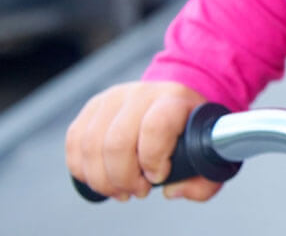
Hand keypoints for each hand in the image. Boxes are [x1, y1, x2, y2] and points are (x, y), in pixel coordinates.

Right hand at [65, 81, 221, 200]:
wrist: (177, 99)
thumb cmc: (192, 130)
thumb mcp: (210, 154)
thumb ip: (204, 182)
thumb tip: (171, 190)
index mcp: (174, 99)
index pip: (155, 127)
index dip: (153, 160)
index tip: (159, 177)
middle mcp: (141, 93)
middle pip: (117, 142)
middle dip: (123, 178)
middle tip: (137, 191)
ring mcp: (113, 98)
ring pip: (91, 144)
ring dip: (102, 179)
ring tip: (120, 189)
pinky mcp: (93, 107)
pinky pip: (75, 141)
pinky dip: (81, 168)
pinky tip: (99, 179)